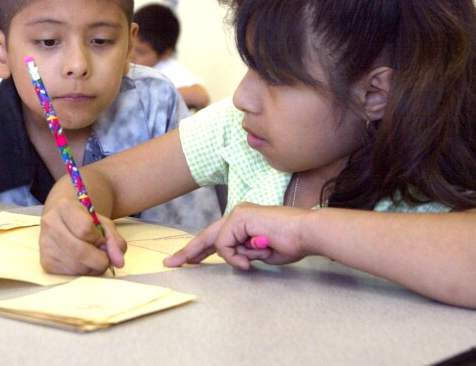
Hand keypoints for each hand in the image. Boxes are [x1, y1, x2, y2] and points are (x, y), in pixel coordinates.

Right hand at [39, 197, 126, 274]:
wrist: (63, 219)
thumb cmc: (85, 220)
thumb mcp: (103, 223)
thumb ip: (115, 240)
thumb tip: (119, 262)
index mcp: (65, 207)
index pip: (85, 229)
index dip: (99, 240)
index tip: (103, 241)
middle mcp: (50, 224)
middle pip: (80, 251)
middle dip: (100, 260)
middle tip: (105, 258)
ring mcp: (45, 244)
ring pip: (76, 266)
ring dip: (93, 268)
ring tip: (94, 259)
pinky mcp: (45, 262)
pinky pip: (69, 275)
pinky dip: (83, 273)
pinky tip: (83, 263)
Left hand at [164, 202, 311, 270]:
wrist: (305, 232)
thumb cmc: (290, 242)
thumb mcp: (261, 253)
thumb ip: (244, 254)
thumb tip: (235, 259)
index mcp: (244, 221)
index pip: (215, 237)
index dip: (199, 249)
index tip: (185, 260)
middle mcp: (238, 214)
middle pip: (206, 236)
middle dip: (188, 252)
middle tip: (170, 263)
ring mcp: (237, 214)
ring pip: (219, 244)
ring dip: (238, 256)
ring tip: (259, 253)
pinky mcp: (238, 217)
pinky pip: (225, 245)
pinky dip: (237, 255)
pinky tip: (254, 252)